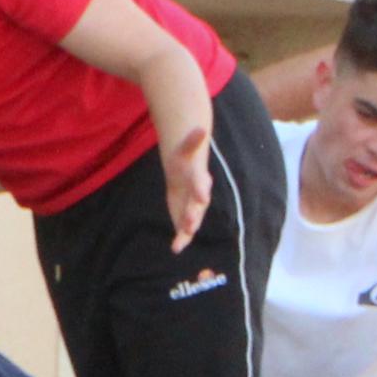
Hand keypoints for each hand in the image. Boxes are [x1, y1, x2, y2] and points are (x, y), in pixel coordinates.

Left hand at [157, 111, 214, 253]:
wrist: (187, 172)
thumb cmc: (185, 160)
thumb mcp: (185, 148)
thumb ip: (192, 140)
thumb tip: (199, 128)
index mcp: (199, 179)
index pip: (201, 184)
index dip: (201, 189)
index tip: (201, 196)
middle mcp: (199, 197)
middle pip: (197, 207)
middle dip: (194, 215)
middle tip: (190, 224)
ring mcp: (193, 208)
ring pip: (192, 220)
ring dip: (187, 229)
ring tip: (181, 240)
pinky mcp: (185, 217)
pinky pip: (184, 230)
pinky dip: (181, 239)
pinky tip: (175, 249)